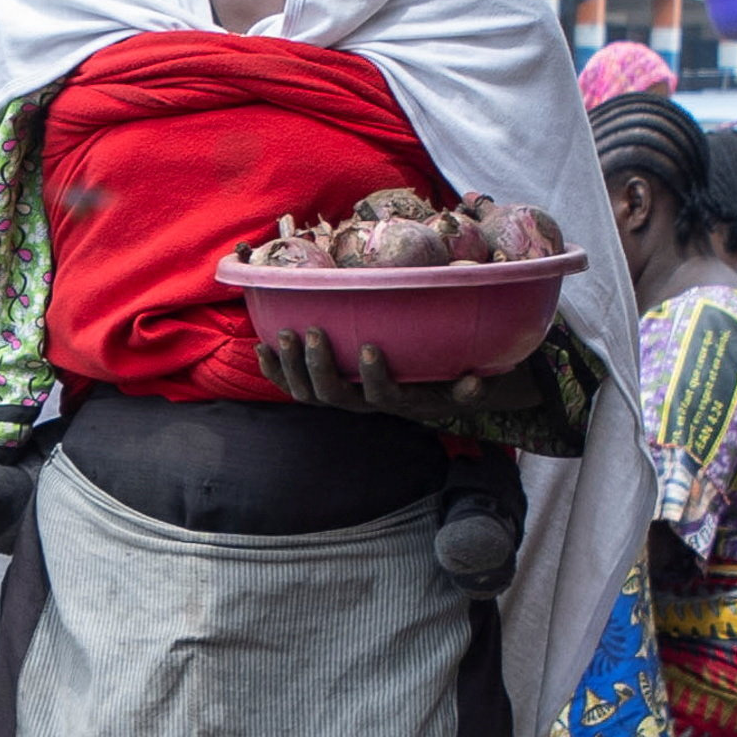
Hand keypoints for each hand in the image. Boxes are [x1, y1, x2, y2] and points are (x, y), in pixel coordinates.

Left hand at [252, 326, 518, 436]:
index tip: (370, 347)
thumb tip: (474, 384)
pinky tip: (262, 350)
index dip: (374, 377)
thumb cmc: (453, 379)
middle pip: (334, 396)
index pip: (382, 397)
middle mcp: (364, 404)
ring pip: (309, 393)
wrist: (432, 391)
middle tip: (313, 332)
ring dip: (292, 367)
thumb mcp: (472, 384)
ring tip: (283, 336)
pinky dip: (276, 371)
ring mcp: (341, 397)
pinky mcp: (325, 387)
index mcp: (398, 401)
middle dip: (319, 365)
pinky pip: (294, 386)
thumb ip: (472, 387)